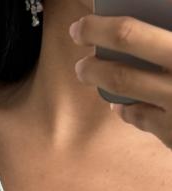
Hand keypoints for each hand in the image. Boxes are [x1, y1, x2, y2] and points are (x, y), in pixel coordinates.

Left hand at [69, 13, 171, 148]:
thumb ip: (164, 34)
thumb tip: (124, 32)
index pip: (130, 33)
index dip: (99, 27)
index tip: (82, 24)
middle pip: (122, 60)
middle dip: (92, 52)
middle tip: (76, 38)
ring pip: (125, 90)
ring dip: (100, 78)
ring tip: (86, 69)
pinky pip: (141, 118)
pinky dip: (126, 108)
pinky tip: (119, 103)